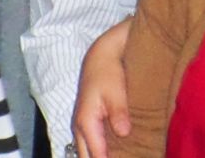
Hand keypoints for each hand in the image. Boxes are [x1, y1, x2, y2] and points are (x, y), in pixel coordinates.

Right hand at [72, 19, 131, 157]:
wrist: (100, 57)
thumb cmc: (108, 72)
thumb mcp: (116, 91)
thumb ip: (119, 113)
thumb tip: (124, 132)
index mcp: (86, 122)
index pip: (96, 154)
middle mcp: (80, 128)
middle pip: (87, 157)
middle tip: (125, 157)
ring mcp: (81, 126)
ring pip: (86, 152)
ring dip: (99, 155)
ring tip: (123, 155)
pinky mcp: (87, 123)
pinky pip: (90, 144)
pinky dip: (100, 150)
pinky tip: (116, 151)